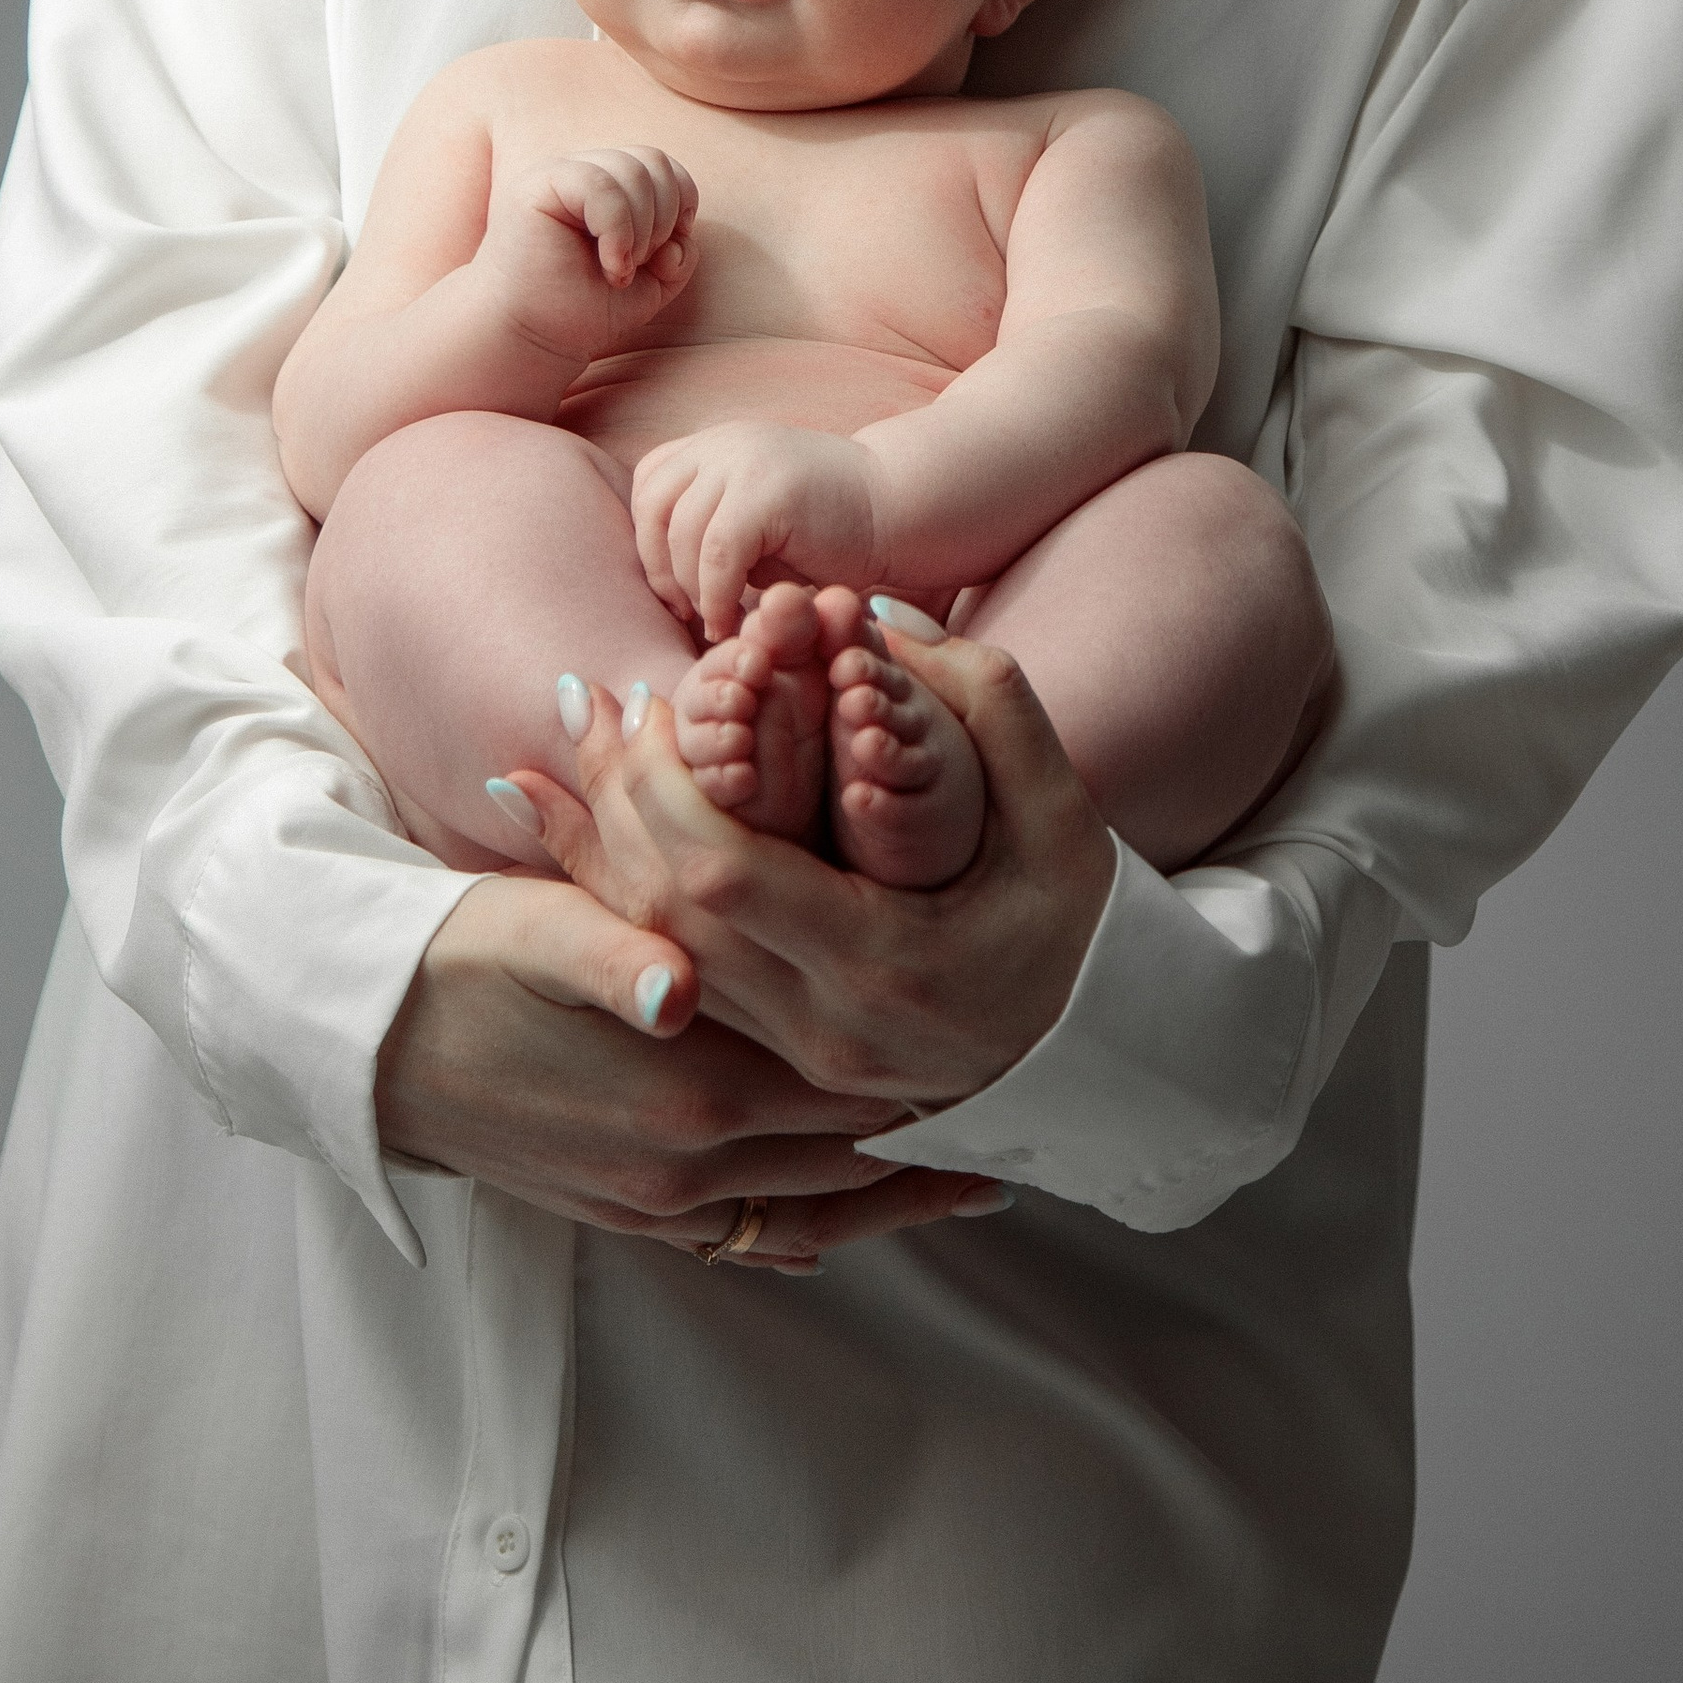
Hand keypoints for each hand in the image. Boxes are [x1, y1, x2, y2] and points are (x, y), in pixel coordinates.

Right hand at [374, 872, 1011, 1272]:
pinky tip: (847, 1218)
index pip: (844, 1076)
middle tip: (1028, 1105)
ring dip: (891, 1194)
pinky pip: (744, 1239)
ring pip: (811, 1212)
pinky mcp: (626, 1216)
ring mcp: (656, 1201)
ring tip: (980, 1178)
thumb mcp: (541, 928)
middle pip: (847, 1155)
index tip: (1006, 1039)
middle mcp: (684, 1163)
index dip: (926, 1057)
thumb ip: (620, 954)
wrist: (366, 1042)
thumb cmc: (463, 957)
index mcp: (684, 1084)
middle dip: (931, 1129)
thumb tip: (675, 985)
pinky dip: (809, 1229)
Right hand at [476, 146, 697, 366]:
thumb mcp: (652, 285)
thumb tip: (683, 234)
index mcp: (610, 186)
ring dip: (641, 230)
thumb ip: (679, 256)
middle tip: (637, 265)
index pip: (662, 164)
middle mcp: (584, 172)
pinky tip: (610, 266)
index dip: (680, 203)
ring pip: (631, 171)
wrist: (531, 337)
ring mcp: (560, 174)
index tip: (664, 254)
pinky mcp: (539, 185)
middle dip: (663, 220)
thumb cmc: (583, 311)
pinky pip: (599, 185)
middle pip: (652, 162)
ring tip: (619, 270)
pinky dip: (618, 230)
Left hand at [512, 634, 1117, 1113]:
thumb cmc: (1087, 925)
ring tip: (575, 747)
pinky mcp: (789, 1061)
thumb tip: (878, 621)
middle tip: (589, 702)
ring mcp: (802, 1057)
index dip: (663, 785)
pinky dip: (629, 900)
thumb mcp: (1061, 809)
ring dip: (604, 848)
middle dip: (614, 800)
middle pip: (667, 916)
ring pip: (658, 956)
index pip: (723, 877)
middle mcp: (826, 1028)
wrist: (1107, 1060)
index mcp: (886, 964)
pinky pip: (683, 980)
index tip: (650, 698)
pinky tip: (589, 836)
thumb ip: (982, 700)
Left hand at [629, 419, 885, 638]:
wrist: (902, 508)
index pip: (650, 484)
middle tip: (685, 612)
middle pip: (653, 507)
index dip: (650, 540)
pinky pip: (716, 553)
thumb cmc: (832, 530)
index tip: (673, 587)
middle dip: (659, 569)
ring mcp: (745, 459)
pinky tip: (731, 620)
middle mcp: (724, 442)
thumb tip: (660, 573)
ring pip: (682, 534)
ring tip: (715, 620)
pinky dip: (715, 596)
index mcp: (718, 443)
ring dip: (691, 590)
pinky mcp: (768, 490)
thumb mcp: (757, 518)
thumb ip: (711, 526)